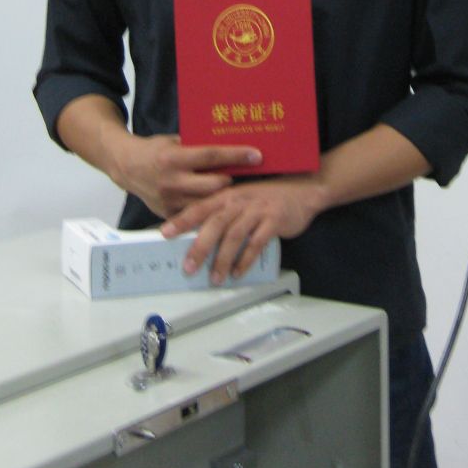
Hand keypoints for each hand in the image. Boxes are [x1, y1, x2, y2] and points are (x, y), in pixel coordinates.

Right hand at [110, 133, 262, 219]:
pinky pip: (195, 213)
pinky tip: (220, 205)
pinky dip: (208, 208)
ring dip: (223, 197)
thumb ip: (196, 147)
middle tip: (246, 176)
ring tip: (237, 191)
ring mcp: (169, 200)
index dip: (236, 156)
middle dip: (233, 180)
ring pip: (207, 202)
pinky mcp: (167, 213)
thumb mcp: (174, 142)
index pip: (212, 156)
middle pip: (214, 184)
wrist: (126, 167)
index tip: (257, 155)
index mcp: (174, 158)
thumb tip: (229, 146)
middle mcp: (172, 181)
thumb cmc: (154, 150)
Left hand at [160, 176, 328, 283]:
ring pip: (235, 235)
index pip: (200, 207)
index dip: (182, 219)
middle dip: (200, 247)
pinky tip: (239, 272)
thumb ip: (222, 213)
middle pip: (215, 223)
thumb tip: (197, 237)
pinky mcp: (274, 220)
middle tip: (188, 268)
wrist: (303, 189)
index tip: (165, 233)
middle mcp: (240, 200)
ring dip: (223, 259)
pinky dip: (246, 259)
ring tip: (215, 278)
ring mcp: (258, 210)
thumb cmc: (267, 197)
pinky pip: (257, 242)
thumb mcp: (242, 199)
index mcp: (228, 195)